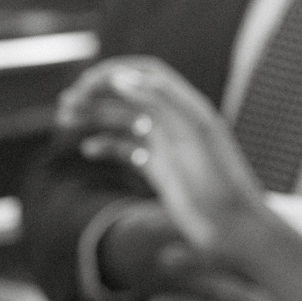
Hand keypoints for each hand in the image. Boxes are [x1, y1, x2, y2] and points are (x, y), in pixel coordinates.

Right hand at [59, 56, 267, 252]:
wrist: (235, 228)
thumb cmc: (220, 181)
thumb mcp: (194, 135)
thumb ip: (160, 101)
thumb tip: (119, 78)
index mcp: (186, 107)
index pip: (145, 73)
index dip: (114, 72)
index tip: (86, 83)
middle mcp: (174, 122)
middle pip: (128, 95)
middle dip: (96, 94)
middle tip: (66, 103)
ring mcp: (165, 146)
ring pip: (121, 122)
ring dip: (93, 117)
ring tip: (65, 120)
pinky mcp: (158, 169)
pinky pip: (125, 150)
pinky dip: (104, 146)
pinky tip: (89, 150)